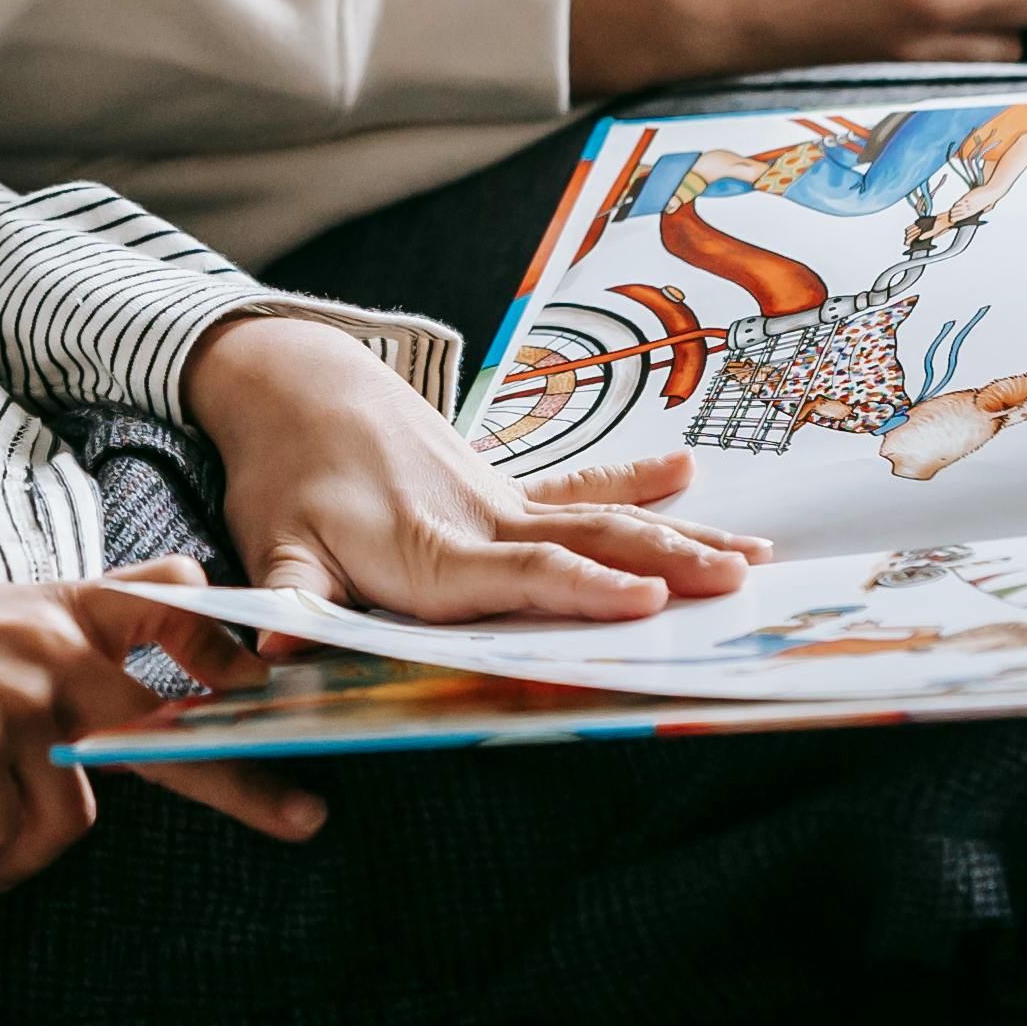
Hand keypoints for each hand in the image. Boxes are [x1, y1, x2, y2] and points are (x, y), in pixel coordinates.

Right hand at [0, 565, 318, 888]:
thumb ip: (78, 630)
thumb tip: (171, 626)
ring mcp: (17, 690)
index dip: (230, 645)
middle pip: (168, 730)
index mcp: (65, 608)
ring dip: (25, 848)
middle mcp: (54, 642)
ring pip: (71, 815)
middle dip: (242, 785)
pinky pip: (9, 835)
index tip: (278, 686)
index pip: (174, 600)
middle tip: (306, 821)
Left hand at [188, 311, 766, 621]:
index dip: (581, 590)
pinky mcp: (503, 487)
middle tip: (736, 578)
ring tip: (750, 551)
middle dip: (665, 562)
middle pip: (585, 544)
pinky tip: (687, 469)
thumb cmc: (284, 474)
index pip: (517, 575)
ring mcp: (499, 500)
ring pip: (601, 518)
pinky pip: (580, 489)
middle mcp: (480, 524)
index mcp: (429, 553)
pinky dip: (635, 480)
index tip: (646, 601)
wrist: (296, 383)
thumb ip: (291, 597)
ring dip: (675, 534)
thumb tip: (282, 641)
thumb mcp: (276, 542)